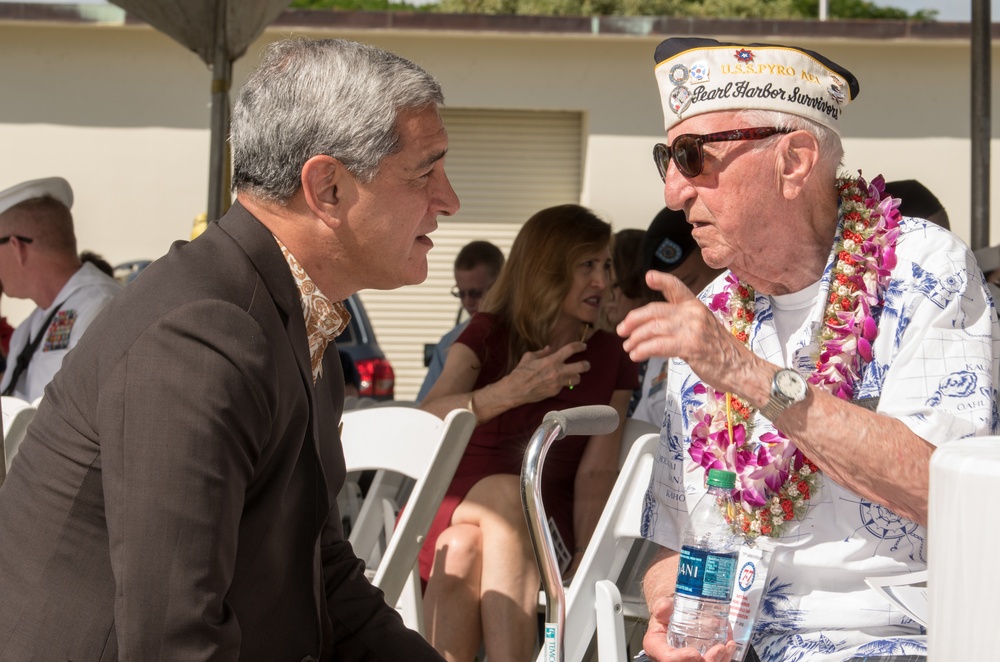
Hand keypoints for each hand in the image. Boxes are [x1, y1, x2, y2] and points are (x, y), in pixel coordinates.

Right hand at [504, 341, 588, 403]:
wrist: (515, 390)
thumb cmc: (521, 372)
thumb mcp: (529, 357)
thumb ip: (542, 352)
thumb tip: (549, 349)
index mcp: (551, 360)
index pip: (571, 349)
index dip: (579, 346)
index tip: (583, 346)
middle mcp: (557, 371)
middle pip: (581, 367)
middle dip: (586, 364)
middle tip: (586, 364)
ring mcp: (558, 383)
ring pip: (577, 379)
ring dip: (576, 376)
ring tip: (573, 375)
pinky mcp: (555, 392)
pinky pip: (564, 386)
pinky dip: (563, 383)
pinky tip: (558, 382)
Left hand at [617, 271, 766, 397]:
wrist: (740, 368)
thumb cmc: (720, 352)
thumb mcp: (702, 328)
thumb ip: (680, 322)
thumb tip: (651, 327)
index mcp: (695, 306)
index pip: (676, 287)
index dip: (661, 280)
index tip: (648, 277)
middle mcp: (693, 313)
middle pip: (654, 310)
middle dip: (633, 320)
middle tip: (621, 330)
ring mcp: (692, 328)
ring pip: (652, 328)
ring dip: (635, 339)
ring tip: (628, 348)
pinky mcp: (690, 345)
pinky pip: (658, 345)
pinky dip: (642, 350)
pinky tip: (636, 356)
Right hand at [642, 597, 735, 661]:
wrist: (670, 617)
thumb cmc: (665, 615)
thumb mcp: (661, 609)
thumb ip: (662, 607)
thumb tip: (666, 606)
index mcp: (658, 648)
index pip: (668, 659)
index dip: (682, 659)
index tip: (695, 654)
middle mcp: (673, 659)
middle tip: (720, 648)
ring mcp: (688, 660)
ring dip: (720, 660)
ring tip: (728, 646)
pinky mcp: (700, 659)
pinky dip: (725, 657)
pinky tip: (730, 646)